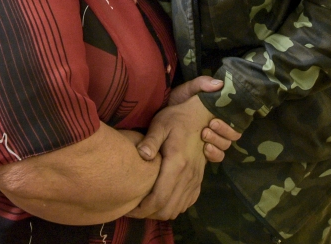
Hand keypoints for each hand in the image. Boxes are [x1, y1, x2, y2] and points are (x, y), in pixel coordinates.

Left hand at [125, 95, 213, 219]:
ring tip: (145, 206)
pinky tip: (162, 200)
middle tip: (134, 209)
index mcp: (177, 164)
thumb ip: (150, 141)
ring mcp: (195, 179)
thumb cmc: (176, 118)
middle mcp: (188, 176)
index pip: (159, 198)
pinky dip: (173, 207)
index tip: (129, 208)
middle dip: (149, 214)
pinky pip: (187, 203)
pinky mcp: (199, 180)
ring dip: (161, 212)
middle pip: (168, 209)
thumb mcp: (160, 124)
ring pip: (177, 209)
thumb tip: (141, 155)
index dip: (143, 209)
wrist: (200, 115)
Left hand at [168, 76, 241, 162]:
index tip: (213, 120)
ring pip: (225, 146)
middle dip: (223, 131)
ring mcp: (212, 140)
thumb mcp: (188, 89)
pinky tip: (204, 149)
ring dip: (218, 142)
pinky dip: (214, 155)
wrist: (162, 113)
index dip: (229, 123)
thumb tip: (220, 84)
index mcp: (217, 112)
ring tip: (203, 135)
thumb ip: (202, 83)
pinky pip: (217, 157)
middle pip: (232, 135)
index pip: (234, 120)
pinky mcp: (204, 152)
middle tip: (208, 127)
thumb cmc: (177, 100)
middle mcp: (218, 127)